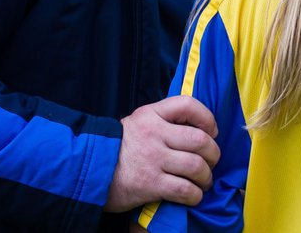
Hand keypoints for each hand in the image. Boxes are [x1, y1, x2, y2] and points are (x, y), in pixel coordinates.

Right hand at [104, 96, 220, 212]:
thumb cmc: (118, 147)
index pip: (188, 105)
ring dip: (206, 177)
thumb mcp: (137, 122)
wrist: (87, 170)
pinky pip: (184, 189)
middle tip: (211, 162)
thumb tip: (197, 127)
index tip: (212, 131)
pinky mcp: (150, 184)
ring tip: (203, 181)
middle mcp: (154, 134)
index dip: (207, 117)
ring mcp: (153, 159)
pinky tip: (193, 196)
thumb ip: (163, 120)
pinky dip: (195, 195)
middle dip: (213, 154)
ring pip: (196, 166)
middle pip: (200, 140)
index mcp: (151, 114)